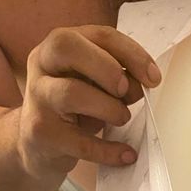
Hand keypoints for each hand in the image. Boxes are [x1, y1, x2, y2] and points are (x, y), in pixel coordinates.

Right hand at [18, 26, 160, 181]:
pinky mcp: (41, 133)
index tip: (154, 78)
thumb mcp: (94, 85)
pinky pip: (80, 142)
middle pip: (68, 46)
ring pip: (72, 92)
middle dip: (107, 69)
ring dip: (109, 108)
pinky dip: (108, 150)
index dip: (131, 53)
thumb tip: (142, 85)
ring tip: (122, 118)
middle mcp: (42, 64)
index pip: (98, 35)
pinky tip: (126, 154)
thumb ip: (117, 79)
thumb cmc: (72, 109)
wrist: (36, 145)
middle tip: (127, 92)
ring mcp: (38, 98)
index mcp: (60, 45)